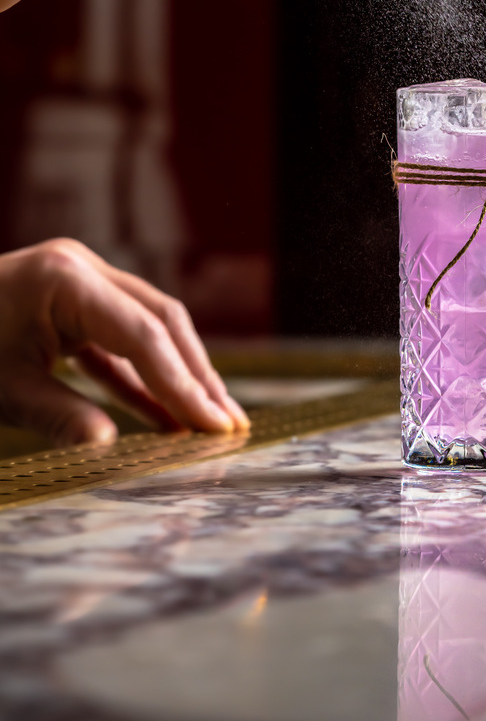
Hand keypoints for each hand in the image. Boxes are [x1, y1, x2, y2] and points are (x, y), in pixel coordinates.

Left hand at [0, 239, 248, 445]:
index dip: (183, 384)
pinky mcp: (69, 305)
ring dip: (176, 377)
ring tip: (210, 422)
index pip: (143, 335)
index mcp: (65, 278)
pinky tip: (165, 419)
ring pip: (146, 329)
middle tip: (228, 424)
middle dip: (196, 375)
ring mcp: (77, 283)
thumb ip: (60, 417)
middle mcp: (81, 269)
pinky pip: (116, 344)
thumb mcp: (1, 390)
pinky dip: (139, 379)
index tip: (214, 425)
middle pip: (159, 321)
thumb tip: (111, 450)